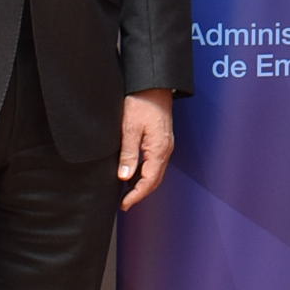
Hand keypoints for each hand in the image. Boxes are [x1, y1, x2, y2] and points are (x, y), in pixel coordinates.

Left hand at [118, 90, 175, 209]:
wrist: (153, 84)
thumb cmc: (141, 103)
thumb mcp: (129, 128)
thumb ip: (128, 154)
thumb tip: (124, 177)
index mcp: (159, 149)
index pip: (149, 181)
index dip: (136, 195)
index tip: (125, 204)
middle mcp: (165, 149)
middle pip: (155, 180)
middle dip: (141, 193)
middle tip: (125, 203)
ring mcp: (165, 144)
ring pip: (156, 172)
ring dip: (144, 184)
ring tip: (128, 192)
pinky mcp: (161, 139)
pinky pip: (156, 162)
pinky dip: (146, 172)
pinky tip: (135, 172)